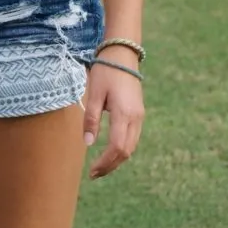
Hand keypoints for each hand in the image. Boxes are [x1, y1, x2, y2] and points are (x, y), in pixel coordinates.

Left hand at [83, 46, 144, 178]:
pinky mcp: (138, 113)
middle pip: (126, 151)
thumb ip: (91, 118)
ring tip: (100, 165)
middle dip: (111, 165)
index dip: (105, 163)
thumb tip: (87, 143)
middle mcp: (136, 118)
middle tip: (94, 173)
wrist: (122, 54)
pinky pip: (132, 137)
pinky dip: (122, 148)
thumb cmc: (105, 71)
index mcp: (124, 114)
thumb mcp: (94, 93)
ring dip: (117, 159)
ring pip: (131, 146)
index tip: (92, 171)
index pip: (117, 148)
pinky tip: (110, 150)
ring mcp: (139, 116)